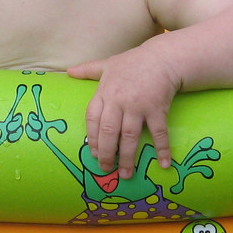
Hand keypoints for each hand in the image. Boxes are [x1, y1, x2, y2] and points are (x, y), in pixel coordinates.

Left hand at [68, 49, 180, 176]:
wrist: (162, 58)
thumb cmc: (133, 62)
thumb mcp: (108, 64)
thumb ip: (88, 70)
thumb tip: (68, 71)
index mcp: (104, 92)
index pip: (92, 120)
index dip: (92, 139)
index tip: (93, 154)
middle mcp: (118, 101)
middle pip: (108, 132)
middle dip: (106, 154)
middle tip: (105, 169)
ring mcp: (138, 106)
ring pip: (129, 136)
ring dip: (127, 158)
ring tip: (125, 175)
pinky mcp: (157, 109)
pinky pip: (158, 133)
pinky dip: (162, 149)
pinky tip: (164, 164)